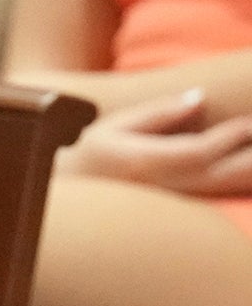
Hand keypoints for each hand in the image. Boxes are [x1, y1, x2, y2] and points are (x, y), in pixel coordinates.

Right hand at [61, 90, 251, 197]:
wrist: (71, 196)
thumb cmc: (90, 156)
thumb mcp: (115, 126)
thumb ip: (159, 113)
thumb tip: (199, 98)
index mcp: (144, 163)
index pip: (196, 153)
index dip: (227, 138)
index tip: (248, 122)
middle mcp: (164, 186)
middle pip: (221, 176)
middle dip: (251, 159)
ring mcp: (175, 201)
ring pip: (226, 189)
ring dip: (250, 171)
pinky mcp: (183, 207)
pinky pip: (222, 194)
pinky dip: (242, 181)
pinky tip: (250, 168)